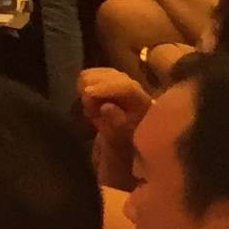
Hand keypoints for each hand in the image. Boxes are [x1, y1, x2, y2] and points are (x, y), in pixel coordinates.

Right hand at [81, 69, 152, 185]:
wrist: (126, 154)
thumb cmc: (125, 152)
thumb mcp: (121, 145)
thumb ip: (115, 127)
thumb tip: (107, 106)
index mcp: (144, 105)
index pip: (126, 87)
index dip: (106, 87)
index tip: (87, 93)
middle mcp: (136, 91)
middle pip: (112, 76)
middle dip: (95, 88)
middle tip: (88, 110)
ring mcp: (123, 86)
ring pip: (100, 74)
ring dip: (88, 87)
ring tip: (88, 108)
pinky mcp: (110, 85)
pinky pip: (92, 76)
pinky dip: (85, 85)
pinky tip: (86, 100)